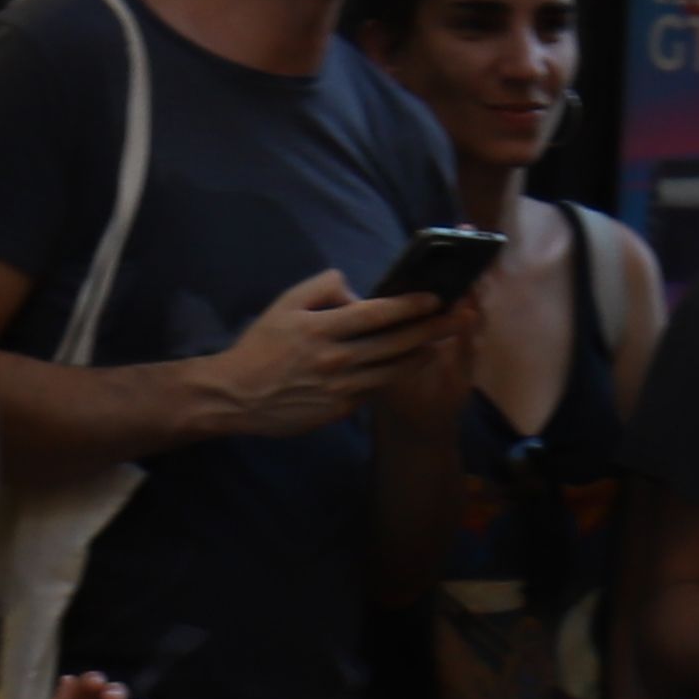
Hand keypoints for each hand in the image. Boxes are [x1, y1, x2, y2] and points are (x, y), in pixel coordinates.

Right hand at [203, 271, 448, 443]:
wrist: (237, 395)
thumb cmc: (261, 345)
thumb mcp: (285, 304)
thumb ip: (323, 288)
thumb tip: (356, 291)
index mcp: (323, 329)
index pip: (377, 314)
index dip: (410, 305)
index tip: (435, 297)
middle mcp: (337, 360)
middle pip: (396, 343)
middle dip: (433, 329)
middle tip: (461, 318)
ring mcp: (341, 388)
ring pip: (393, 371)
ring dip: (422, 355)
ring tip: (443, 343)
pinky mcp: (340, 409)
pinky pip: (375, 389)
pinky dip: (395, 376)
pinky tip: (410, 365)